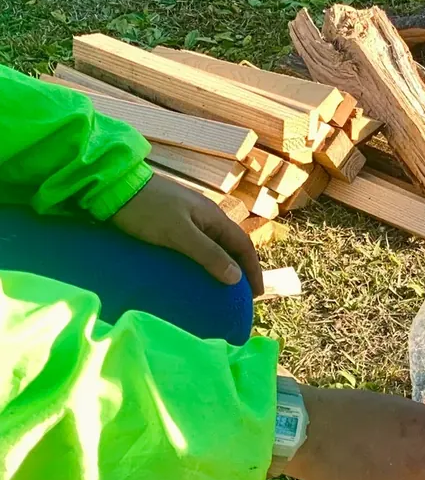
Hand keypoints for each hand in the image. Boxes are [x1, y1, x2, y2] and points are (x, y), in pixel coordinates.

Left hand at [111, 175, 263, 294]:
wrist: (114, 185)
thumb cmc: (148, 210)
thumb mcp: (180, 234)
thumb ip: (209, 254)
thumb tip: (236, 278)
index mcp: (213, 217)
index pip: (243, 245)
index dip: (253, 269)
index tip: (255, 294)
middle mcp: (206, 216)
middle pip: (232, 245)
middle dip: (241, 268)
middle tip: (242, 294)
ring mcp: (189, 217)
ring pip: (215, 244)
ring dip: (223, 264)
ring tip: (222, 286)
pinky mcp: (173, 221)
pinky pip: (199, 243)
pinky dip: (206, 259)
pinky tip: (198, 270)